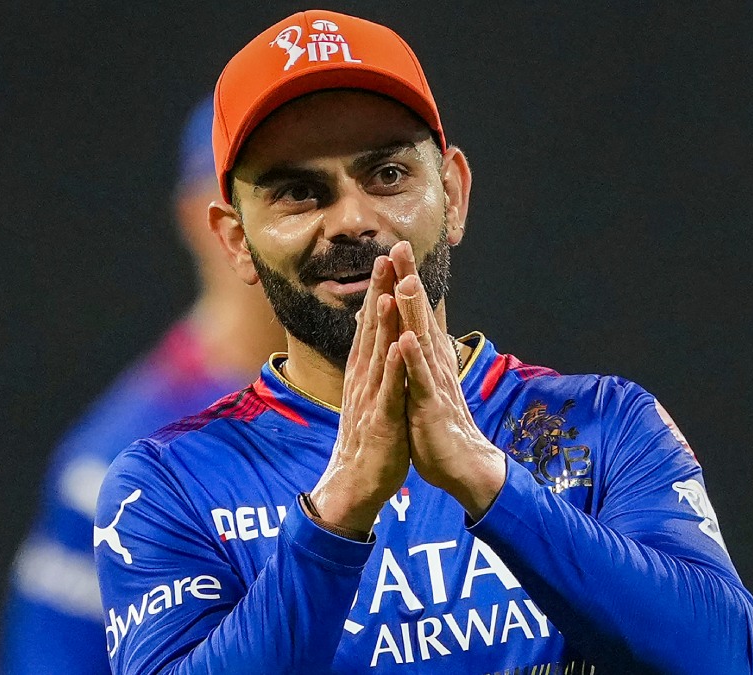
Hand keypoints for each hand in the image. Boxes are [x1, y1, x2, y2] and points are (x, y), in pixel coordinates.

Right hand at [309, 254, 410, 531]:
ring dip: (383, 323)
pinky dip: (393, 367)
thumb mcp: (370, 393)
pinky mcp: (382, 419)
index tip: (386, 259)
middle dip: (379, 292)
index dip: (378, 290)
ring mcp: (371, 397)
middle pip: (372, 329)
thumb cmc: (368, 437)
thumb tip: (374, 335)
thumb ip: (372, 363)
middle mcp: (364, 378)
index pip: (372, 323)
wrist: (355, 482)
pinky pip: (388, 390)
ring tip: (387, 291)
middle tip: (385, 257)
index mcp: (364, 371)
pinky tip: (397, 347)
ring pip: (378, 354)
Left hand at [389, 241, 505, 517]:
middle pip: (420, 315)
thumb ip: (416, 356)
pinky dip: (413, 359)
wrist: (462, 463)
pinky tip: (407, 339)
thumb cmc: (438, 425)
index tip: (394, 250)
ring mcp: (433, 382)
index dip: (404, 281)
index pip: (414, 313)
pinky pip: (420, 379)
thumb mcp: (421, 383)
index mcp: (427, 357)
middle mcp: (433, 363)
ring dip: (412, 311)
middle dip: (409, 280)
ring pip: (421, 340)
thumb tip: (411, 330)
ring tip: (403, 281)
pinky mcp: (430, 405)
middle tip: (400, 246)